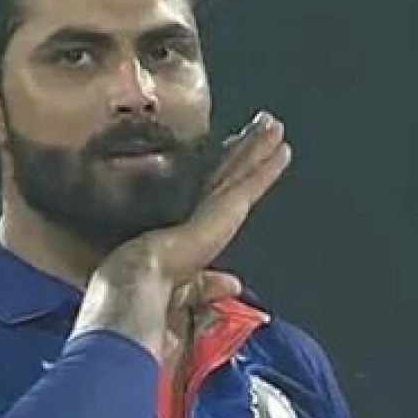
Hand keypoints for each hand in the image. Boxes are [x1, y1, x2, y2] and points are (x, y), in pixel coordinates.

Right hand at [108, 109, 290, 299]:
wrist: (135, 282)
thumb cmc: (147, 293)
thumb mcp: (182, 294)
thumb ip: (205, 286)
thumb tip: (233, 284)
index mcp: (185, 232)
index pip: (210, 195)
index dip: (223, 172)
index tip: (231, 151)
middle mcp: (198, 212)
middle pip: (227, 174)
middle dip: (243, 150)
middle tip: (259, 125)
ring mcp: (210, 206)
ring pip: (239, 171)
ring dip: (256, 147)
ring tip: (272, 124)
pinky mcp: (223, 207)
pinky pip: (250, 182)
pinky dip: (266, 164)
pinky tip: (282, 146)